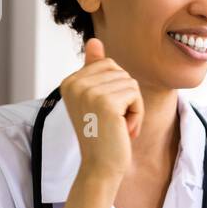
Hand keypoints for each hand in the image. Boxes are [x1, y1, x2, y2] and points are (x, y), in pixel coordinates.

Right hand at [59, 38, 143, 183]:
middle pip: (120, 71)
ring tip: (118, 126)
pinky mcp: (106, 102)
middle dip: (126, 97)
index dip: (116, 90)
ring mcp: (89, 92)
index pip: (108, 65)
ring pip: (130, 83)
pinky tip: (124, 130)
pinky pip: (135, 95)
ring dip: (132, 107)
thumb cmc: (102, 136)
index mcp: (70, 81)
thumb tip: (94, 40)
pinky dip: (137, 113)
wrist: (100, 167)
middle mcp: (75, 83)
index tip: (106, 114)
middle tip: (114, 121)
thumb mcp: (97, 100)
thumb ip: (94, 70)